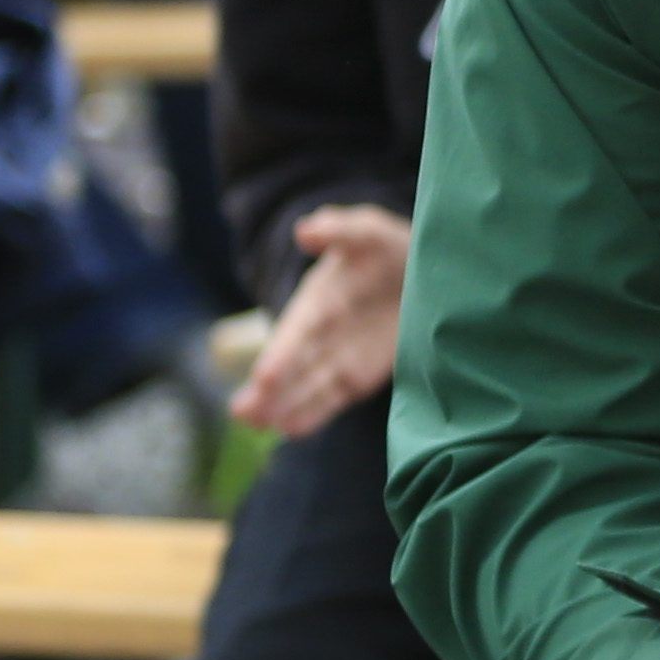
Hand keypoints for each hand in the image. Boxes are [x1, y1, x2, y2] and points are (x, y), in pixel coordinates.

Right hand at [229, 204, 410, 437]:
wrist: (417, 272)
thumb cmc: (384, 249)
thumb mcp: (367, 230)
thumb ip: (339, 229)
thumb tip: (305, 230)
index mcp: (319, 300)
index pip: (297, 331)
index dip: (282, 354)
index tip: (263, 377)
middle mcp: (321, 334)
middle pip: (293, 367)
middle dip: (269, 391)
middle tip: (243, 414)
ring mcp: (338, 358)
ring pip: (307, 388)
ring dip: (285, 407)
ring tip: (261, 426)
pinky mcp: (357, 377)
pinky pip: (333, 397)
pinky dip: (314, 414)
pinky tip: (292, 430)